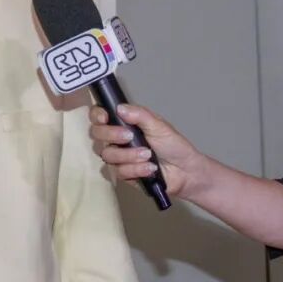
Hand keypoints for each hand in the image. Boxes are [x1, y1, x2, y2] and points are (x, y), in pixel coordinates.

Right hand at [88, 104, 204, 199]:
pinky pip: (119, 172)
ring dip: (129, 155)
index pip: (101, 116)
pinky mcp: (125, 174)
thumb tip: (120, 108)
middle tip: (129, 137)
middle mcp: (118, 139)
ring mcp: (120, 157)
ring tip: (148, 156)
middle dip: (112, 135)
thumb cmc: (174, 145)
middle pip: (96, 134)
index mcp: (126, 123)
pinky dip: (136, 169)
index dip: (97, 115)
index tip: (104, 118)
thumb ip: (140, 115)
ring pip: (108, 154)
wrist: (185, 171)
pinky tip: (149, 169)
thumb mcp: (159, 126)